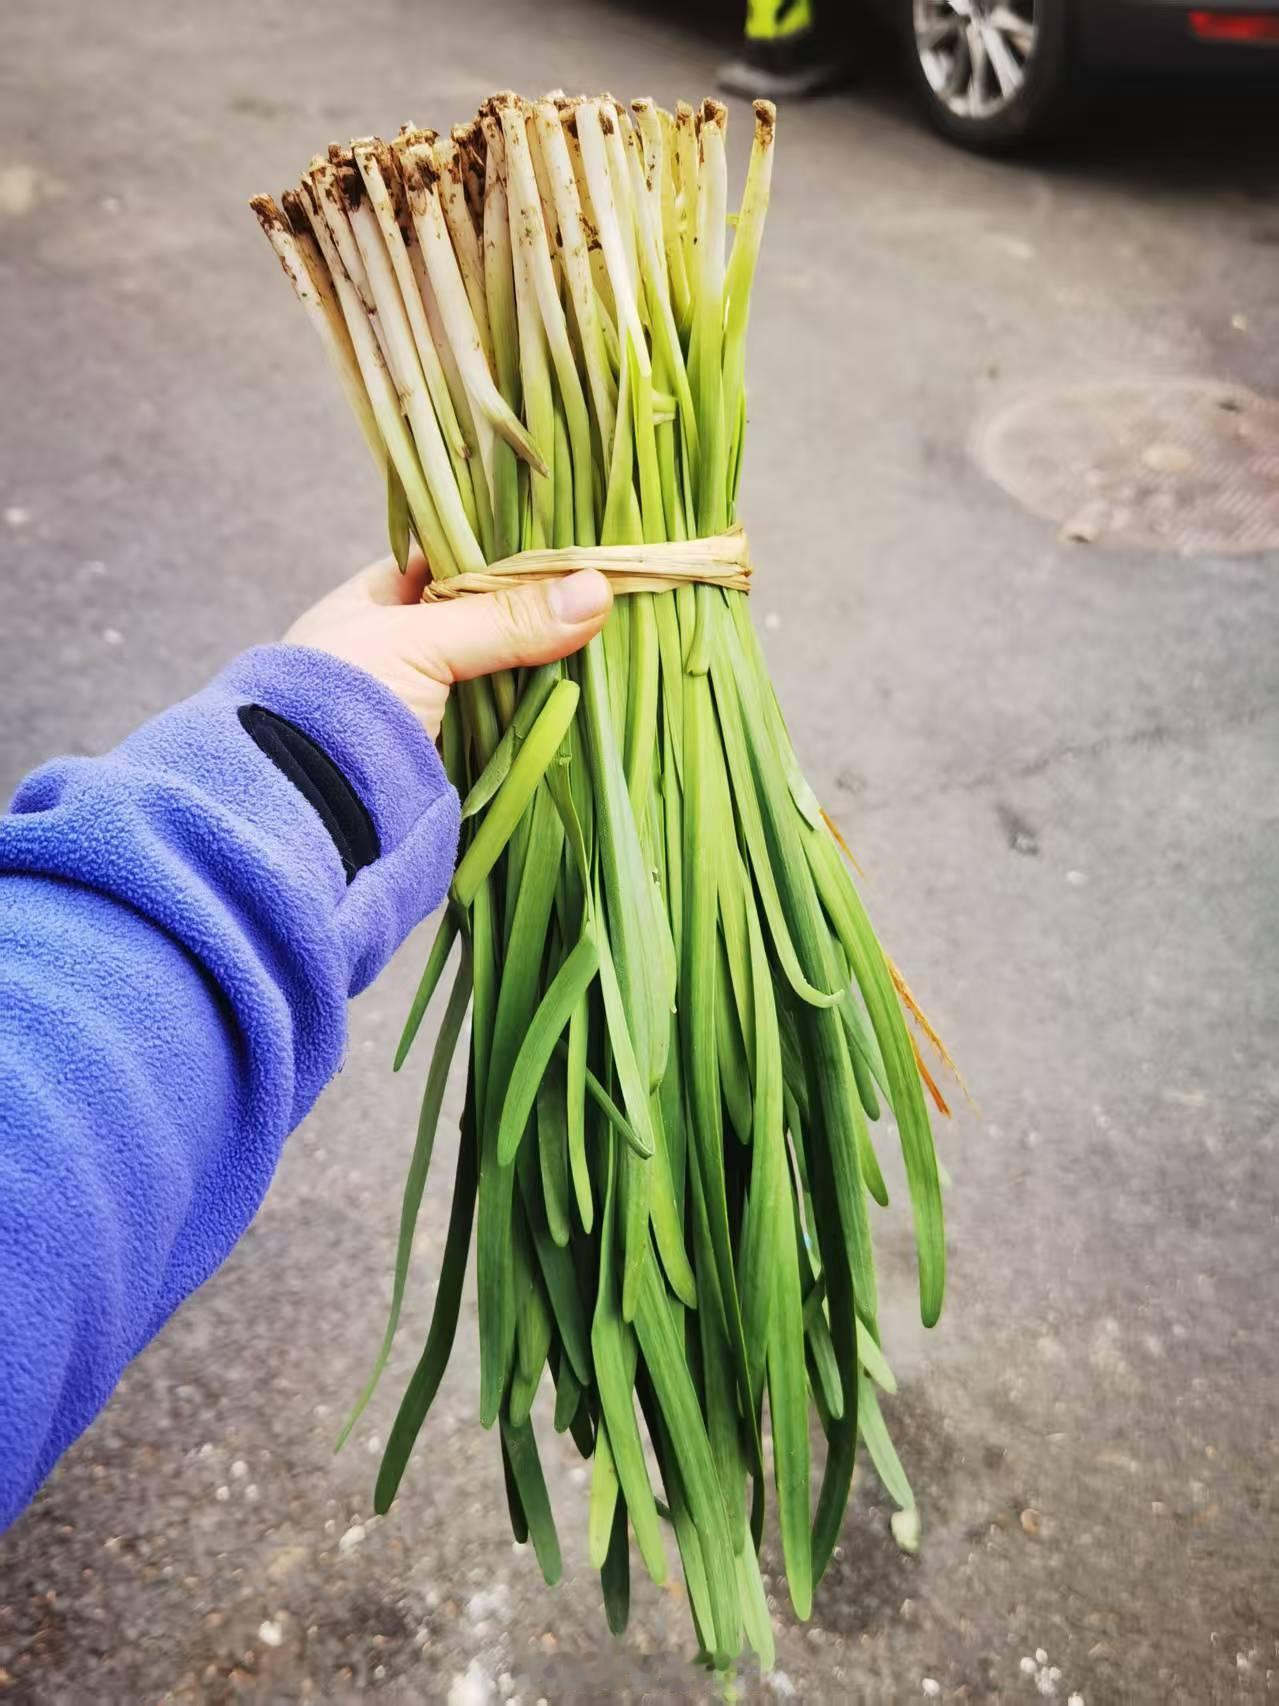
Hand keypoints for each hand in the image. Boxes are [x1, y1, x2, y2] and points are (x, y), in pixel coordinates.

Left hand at [286, 549, 612, 739]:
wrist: (310, 813)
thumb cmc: (338, 703)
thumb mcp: (419, 643)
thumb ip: (504, 619)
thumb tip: (596, 589)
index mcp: (369, 607)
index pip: (446, 562)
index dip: (501, 554)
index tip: (562, 549)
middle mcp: (395, 653)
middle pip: (482, 621)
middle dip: (535, 616)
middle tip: (600, 597)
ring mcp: (424, 708)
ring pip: (499, 676)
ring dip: (544, 670)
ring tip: (607, 642)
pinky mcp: (448, 759)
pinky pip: (504, 729)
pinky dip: (537, 719)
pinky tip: (583, 701)